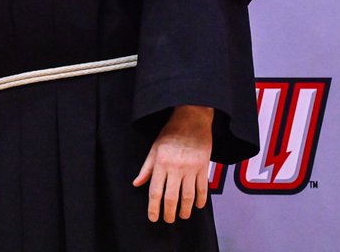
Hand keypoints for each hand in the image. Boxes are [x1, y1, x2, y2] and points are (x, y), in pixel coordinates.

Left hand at [132, 105, 212, 222]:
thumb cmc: (170, 133)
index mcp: (161, 163)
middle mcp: (175, 168)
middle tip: (168, 220)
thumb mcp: (154, 149)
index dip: (153, 207)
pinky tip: (197, 206)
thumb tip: (136, 184)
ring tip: (182, 216)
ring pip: (188, 196)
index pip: (155, 191)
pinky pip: (203, 188)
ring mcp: (191, 169)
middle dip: (169, 212)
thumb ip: (146, 168)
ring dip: (185, 209)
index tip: (153, 217)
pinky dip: (201, 200)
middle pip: (172, 197)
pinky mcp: (203, 168)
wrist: (191, 120)